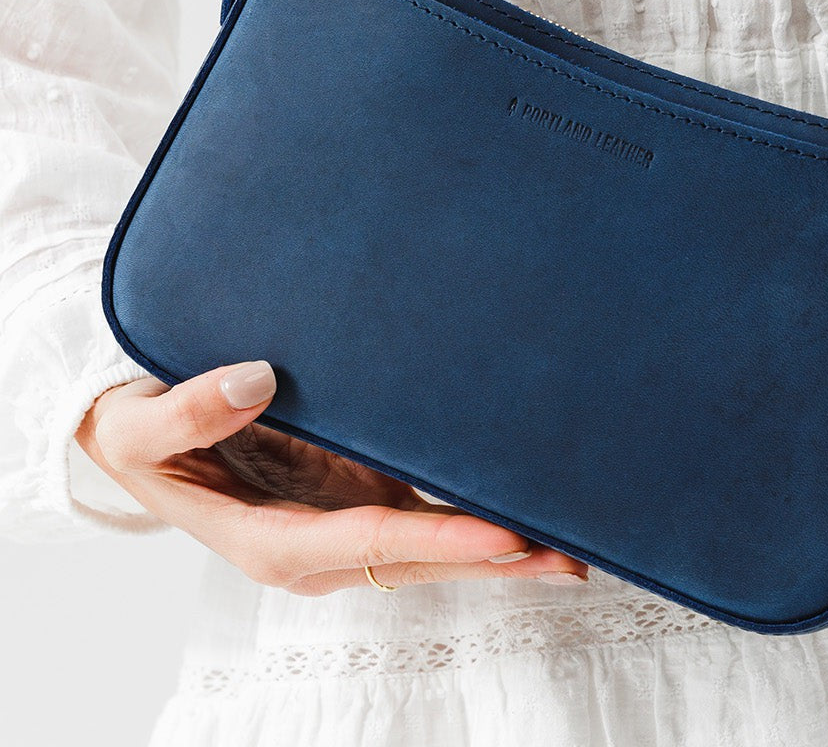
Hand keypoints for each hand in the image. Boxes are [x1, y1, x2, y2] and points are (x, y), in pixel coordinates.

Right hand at [74, 360, 590, 594]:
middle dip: (495, 559)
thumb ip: (190, 409)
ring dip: (499, 548)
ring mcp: (342, 526)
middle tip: (571, 553)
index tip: (503, 532)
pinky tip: (524, 511)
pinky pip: (423, 517)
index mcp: (272, 540)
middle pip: (421, 559)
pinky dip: (474, 518)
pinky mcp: (356, 497)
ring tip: (573, 544)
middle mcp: (319, 545)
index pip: (373, 541)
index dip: (440, 537)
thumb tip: (255, 379)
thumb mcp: (141, 426)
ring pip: (432, 547)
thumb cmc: (141, 434)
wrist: (143, 440)